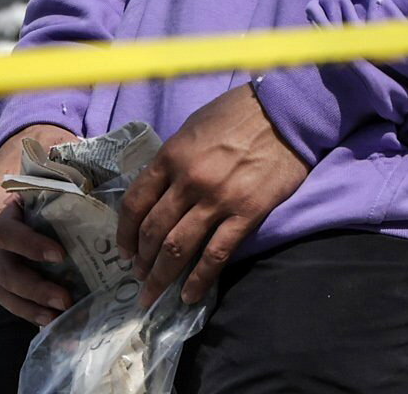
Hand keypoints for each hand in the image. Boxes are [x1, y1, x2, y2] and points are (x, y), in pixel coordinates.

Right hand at [0, 123, 80, 325]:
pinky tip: (50, 318)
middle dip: (33, 288)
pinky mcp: (2, 262)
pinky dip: (27, 308)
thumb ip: (66, 163)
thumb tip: (95, 181)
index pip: (5, 231)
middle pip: (2, 269)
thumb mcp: (50, 148)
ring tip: (59, 316)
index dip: (29, 246)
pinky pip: (8, 292)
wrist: (16, 152)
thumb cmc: (37, 152)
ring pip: (2, 287)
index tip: (60, 255)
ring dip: (30, 305)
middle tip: (65, 299)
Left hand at [116, 85, 306, 307]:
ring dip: (161, 276)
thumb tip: (156, 193)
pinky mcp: (246, 213)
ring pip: (178, 247)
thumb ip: (172, 160)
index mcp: (171, 156)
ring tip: (153, 293)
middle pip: (153, 230)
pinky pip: (216, 254)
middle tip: (137, 277)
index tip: (124, 251)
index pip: (135, 202)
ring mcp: (217, 199)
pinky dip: (199, 279)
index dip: (125, 233)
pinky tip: (189, 295)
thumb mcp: (191, 129)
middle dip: (141, 260)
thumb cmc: (235, 114)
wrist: (283, 112)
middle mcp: (188, 180)